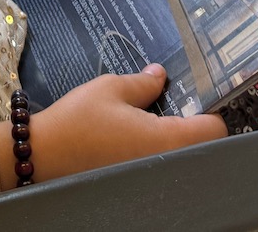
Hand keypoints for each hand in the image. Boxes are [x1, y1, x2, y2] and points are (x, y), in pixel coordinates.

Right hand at [0, 67, 226, 188]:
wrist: (43, 155)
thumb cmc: (78, 119)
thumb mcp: (111, 88)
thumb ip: (143, 82)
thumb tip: (160, 75)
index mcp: (167, 138)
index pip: (214, 129)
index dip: (210, 110)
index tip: (194, 96)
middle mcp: (167, 162)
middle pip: (202, 145)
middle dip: (192, 123)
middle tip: (170, 103)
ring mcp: (152, 176)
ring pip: (181, 156)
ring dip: (174, 138)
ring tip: (151, 117)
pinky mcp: (137, 182)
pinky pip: (161, 164)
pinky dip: (156, 150)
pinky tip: (134, 135)